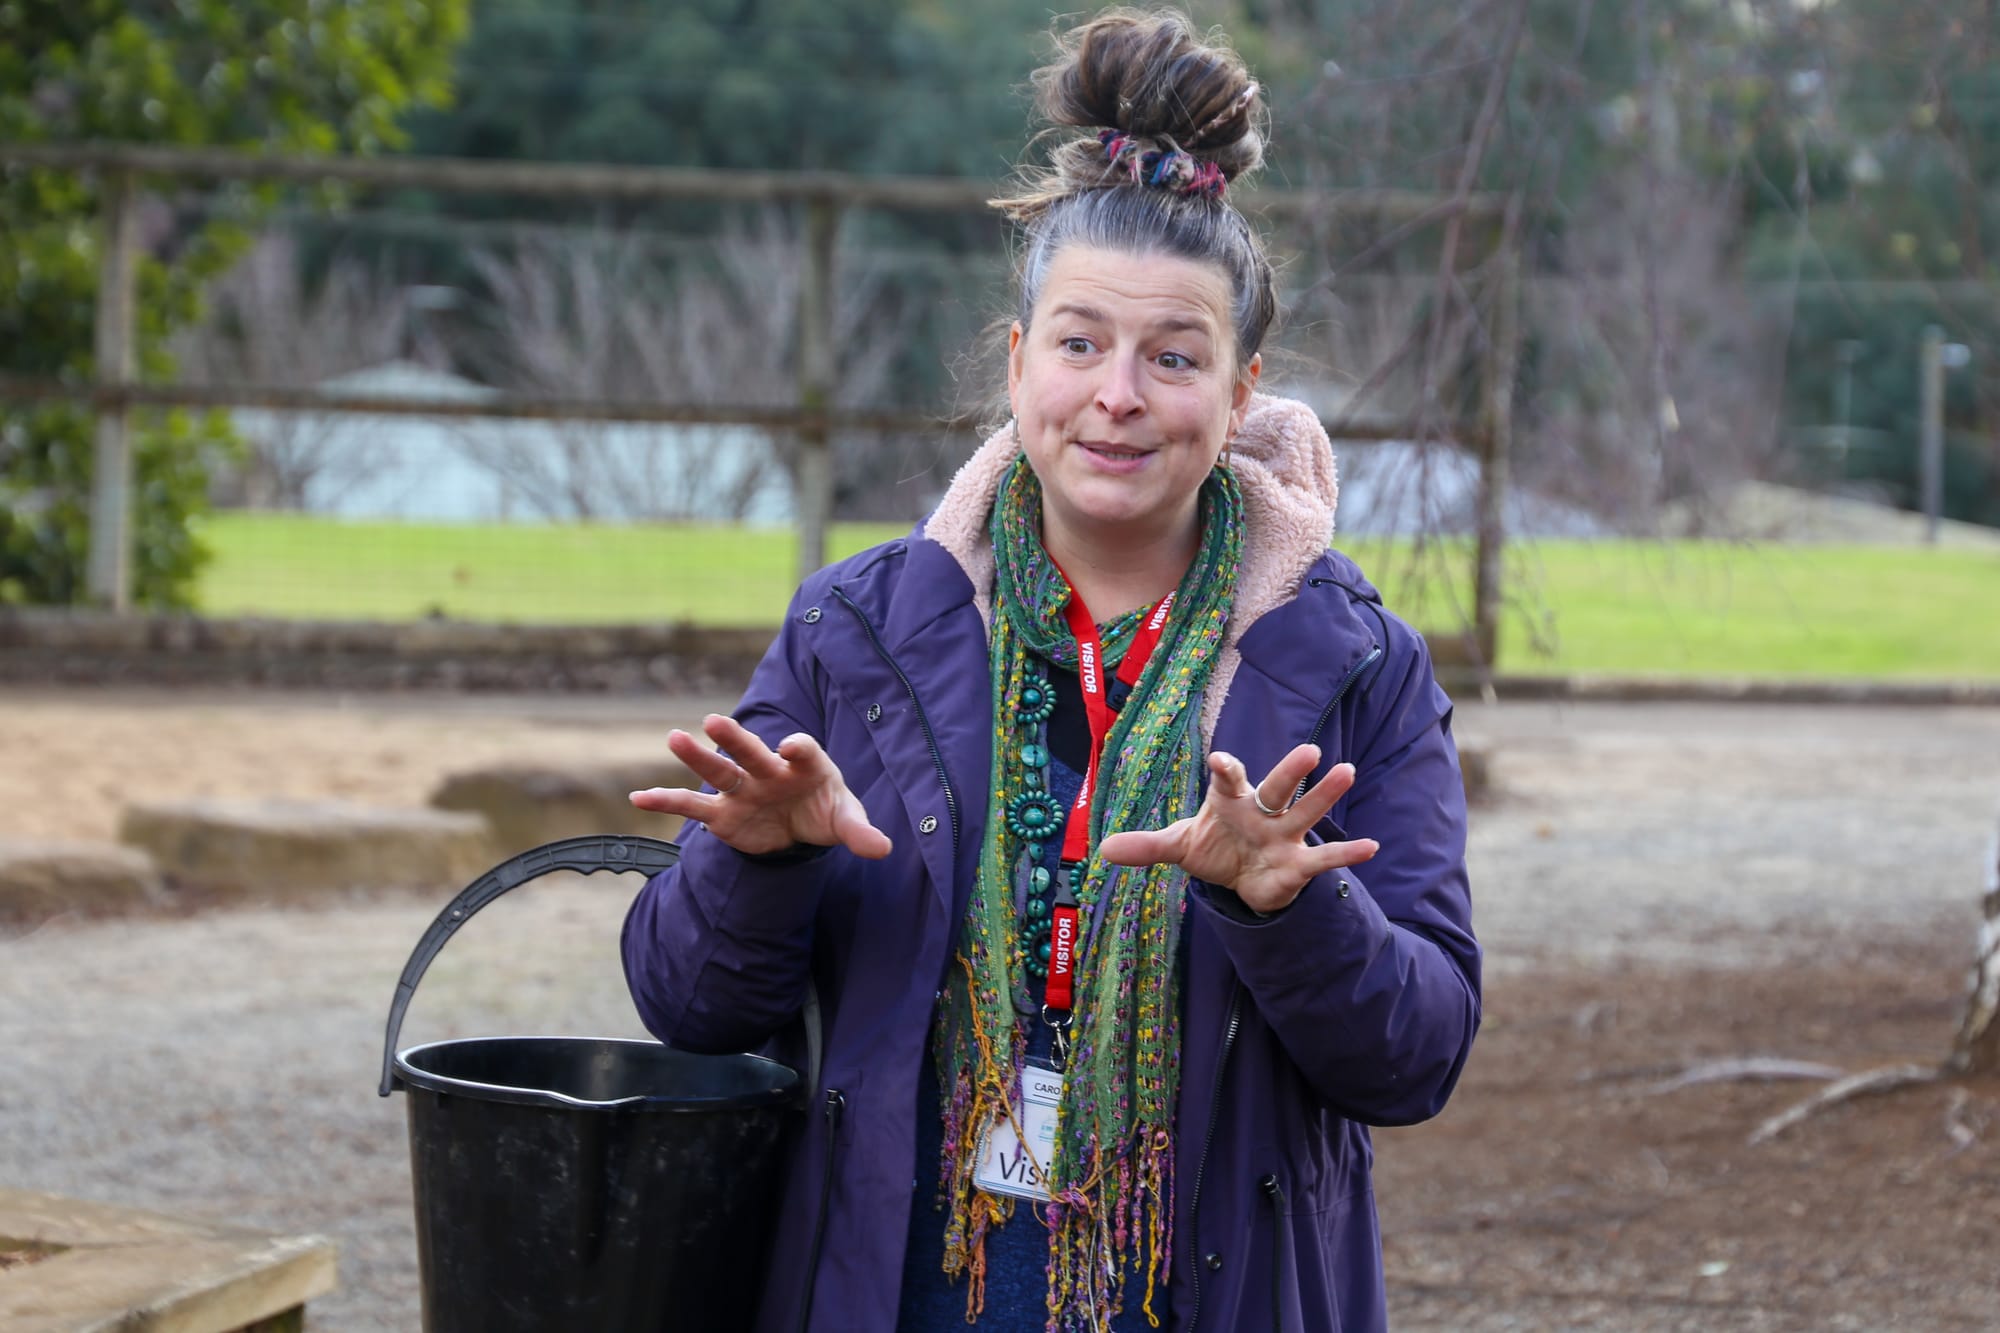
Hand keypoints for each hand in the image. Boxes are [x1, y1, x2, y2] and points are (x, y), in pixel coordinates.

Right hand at [629, 713, 891, 859]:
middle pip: (751, 751)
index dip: (798, 747)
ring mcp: (743, 790)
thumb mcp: (846, 821)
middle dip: (734, 738)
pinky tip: (638, 798)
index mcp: (806, 764)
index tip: (791, 746)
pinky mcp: (723, 813)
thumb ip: (861, 832)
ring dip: (696, 756)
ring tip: (674, 737)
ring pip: (718, 770)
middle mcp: (769, 770)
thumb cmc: (826, 811)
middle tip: (714, 721)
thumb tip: (882, 848)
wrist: (802, 826)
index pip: (803, 750)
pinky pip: (692, 806)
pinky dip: (665, 801)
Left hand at [1097, 744, 1377, 914]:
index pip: (1228, 779)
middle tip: (1312, 750)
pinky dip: (1347, 853)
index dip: (1225, 769)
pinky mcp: (1298, 863)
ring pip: (1305, 813)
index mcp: (1230, 800)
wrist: (1240, 878)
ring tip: (1347, 772)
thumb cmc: (1214, 848)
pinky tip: (1372, 847)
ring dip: (1325, 796)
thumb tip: (1103, 849)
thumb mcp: (1179, 847)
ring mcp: (1284, 835)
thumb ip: (1147, 846)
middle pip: (1278, 788)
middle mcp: (1262, 811)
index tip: (1220, 761)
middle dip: (1292, 772)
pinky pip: (1324, 858)